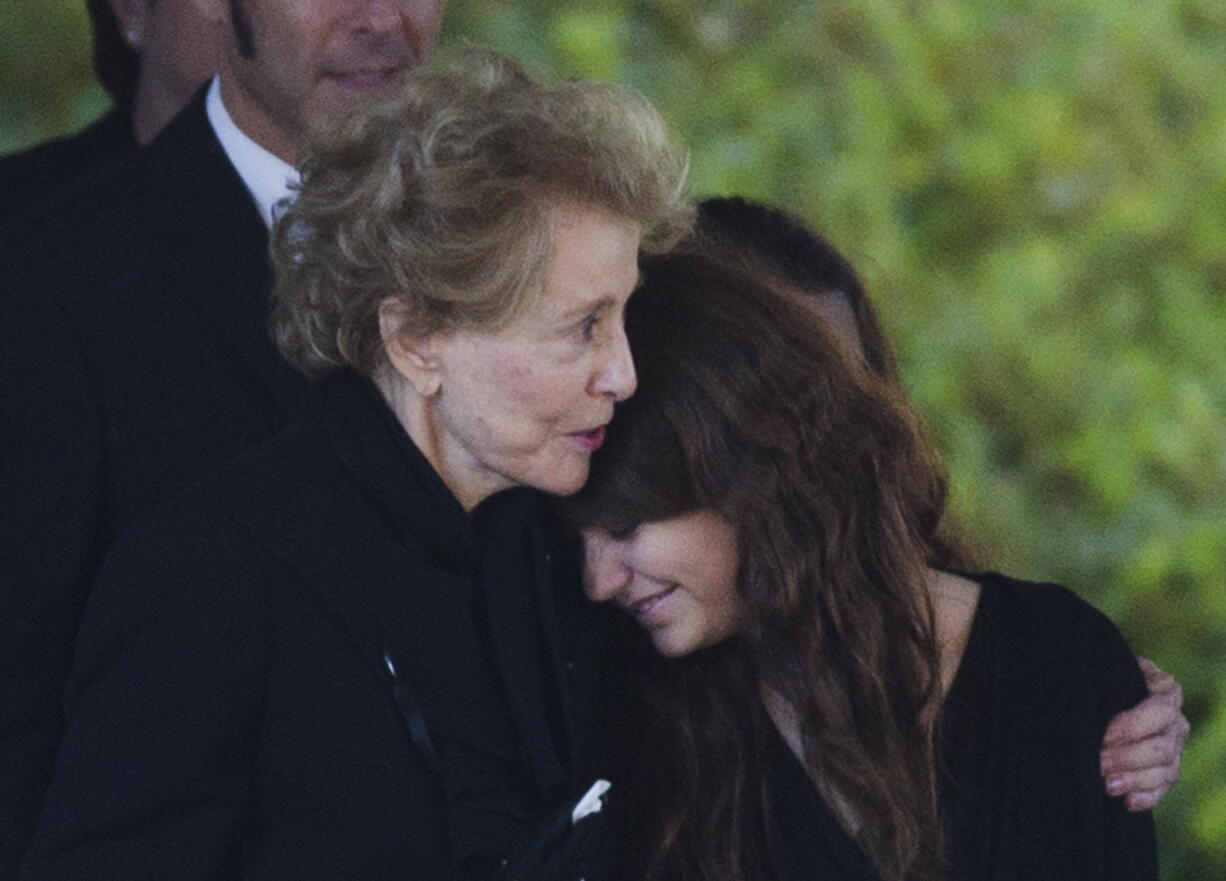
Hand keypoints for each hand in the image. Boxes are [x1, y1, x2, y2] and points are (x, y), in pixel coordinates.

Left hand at [1100, 657, 1189, 810]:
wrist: (1098, 696)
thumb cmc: (1099, 680)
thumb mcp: (1104, 671)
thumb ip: (1107, 677)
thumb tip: (1105, 688)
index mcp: (1166, 692)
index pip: (1159, 711)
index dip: (1132, 726)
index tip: (1103, 734)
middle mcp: (1176, 722)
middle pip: (1162, 746)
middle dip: (1127, 757)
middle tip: (1097, 761)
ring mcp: (1175, 749)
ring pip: (1166, 771)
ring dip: (1135, 780)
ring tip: (1107, 784)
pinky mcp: (1166, 772)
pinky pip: (1162, 789)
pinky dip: (1146, 798)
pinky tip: (1126, 802)